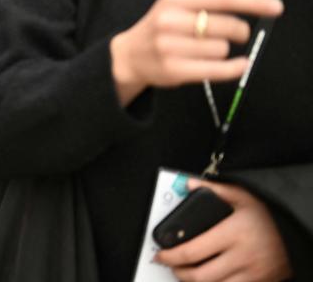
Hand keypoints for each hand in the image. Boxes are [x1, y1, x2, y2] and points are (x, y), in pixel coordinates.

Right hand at [110, 0, 282, 104]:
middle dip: (239, 30)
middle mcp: (171, 20)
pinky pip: (217, 69)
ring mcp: (171, 46)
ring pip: (222, 48)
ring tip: (209, 48)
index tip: (276, 6)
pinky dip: (234, 68)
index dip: (253, 1)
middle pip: (228, 25)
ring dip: (225, 49)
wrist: (130, 55)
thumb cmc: (160, 23)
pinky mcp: (174, 70)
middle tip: (235, 32)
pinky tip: (239, 64)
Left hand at [156, 180, 291, 281]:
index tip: (159, 255)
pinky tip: (208, 279)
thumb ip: (214, 189)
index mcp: (233, 233)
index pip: (193, 251)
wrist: (296, 233)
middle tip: (171, 266)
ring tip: (186, 273)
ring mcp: (253, 274)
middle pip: (201, 275)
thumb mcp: (242, 196)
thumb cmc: (267, 215)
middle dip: (179, 273)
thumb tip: (188, 184)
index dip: (170, 256)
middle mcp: (242, 257)